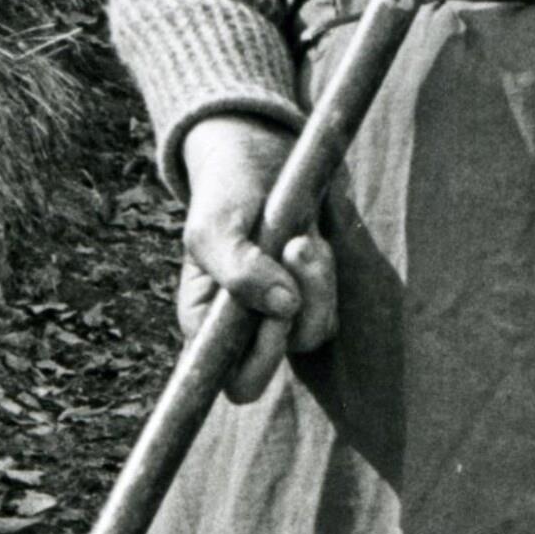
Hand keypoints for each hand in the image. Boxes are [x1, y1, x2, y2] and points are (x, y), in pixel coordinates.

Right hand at [179, 112, 336, 402]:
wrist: (257, 154)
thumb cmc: (225, 189)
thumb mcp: (215, 224)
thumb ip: (238, 270)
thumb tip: (283, 308)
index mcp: (205, 321)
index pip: (233, 379)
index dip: (260, 361)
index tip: (276, 312)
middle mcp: (241, 326)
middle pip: (280, 361)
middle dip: (299, 317)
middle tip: (295, 253)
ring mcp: (277, 312)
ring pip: (310, 333)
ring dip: (316, 284)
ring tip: (299, 238)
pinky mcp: (309, 294)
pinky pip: (329, 306)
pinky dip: (326, 273)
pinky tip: (309, 239)